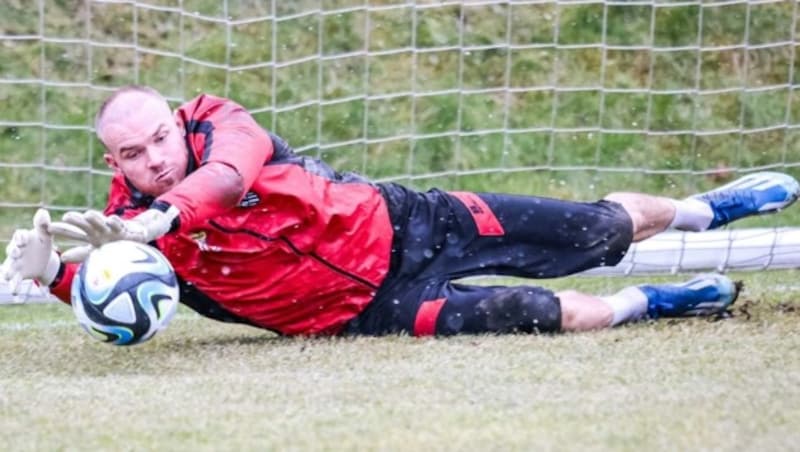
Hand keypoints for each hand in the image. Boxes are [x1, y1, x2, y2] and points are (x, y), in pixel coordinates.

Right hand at [1, 209, 60, 293]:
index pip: (20, 235)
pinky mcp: (18, 274)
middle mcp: (16, 249)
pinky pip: (14, 281)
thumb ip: (43, 225)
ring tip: (7, 277)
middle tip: (16, 253)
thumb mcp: (46, 235)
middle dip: (13, 251)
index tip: (24, 240)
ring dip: (7, 272)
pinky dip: (14, 286)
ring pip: (9, 267)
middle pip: (12, 250)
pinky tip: (16, 293)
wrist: (44, 259)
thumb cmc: (43, 243)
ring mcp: (15, 262)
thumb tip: (42, 211)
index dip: (21, 237)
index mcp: (23, 237)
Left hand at [48, 205, 179, 261]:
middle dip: (76, 220)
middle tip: (66, 217)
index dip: (62, 230)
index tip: (48, 228)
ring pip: (101, 222)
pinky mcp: (124, 228)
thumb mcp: (96, 250)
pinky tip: (112, 220)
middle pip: (85, 224)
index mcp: (90, 235)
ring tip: (88, 215)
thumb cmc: (114, 244)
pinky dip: (116, 223)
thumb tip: (61, 258)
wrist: (136, 237)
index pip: (73, 232)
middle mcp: (98, 229)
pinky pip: (120, 225)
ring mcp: (110, 228)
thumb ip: (80, 253)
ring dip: (95, 218)